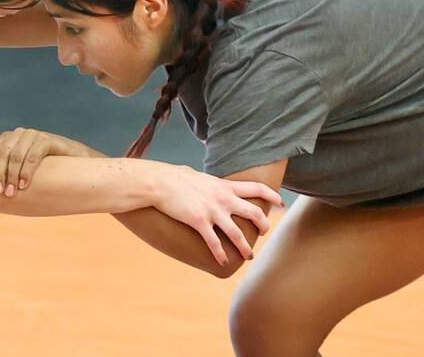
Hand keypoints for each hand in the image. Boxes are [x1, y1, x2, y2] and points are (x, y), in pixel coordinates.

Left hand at [0, 128, 95, 197]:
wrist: (76, 165)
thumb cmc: (45, 172)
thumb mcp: (21, 172)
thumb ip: (5, 174)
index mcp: (9, 140)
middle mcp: (20, 135)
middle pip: (2, 151)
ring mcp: (35, 136)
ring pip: (17, 154)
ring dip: (12, 174)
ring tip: (11, 192)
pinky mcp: (50, 140)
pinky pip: (35, 153)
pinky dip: (28, 170)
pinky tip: (24, 184)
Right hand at [155, 166, 282, 265]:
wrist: (158, 182)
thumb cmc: (173, 177)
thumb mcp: (196, 176)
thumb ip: (207, 182)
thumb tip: (204, 181)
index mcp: (224, 186)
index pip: (257, 188)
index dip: (272, 196)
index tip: (280, 203)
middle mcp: (223, 199)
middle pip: (254, 213)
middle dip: (263, 226)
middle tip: (262, 233)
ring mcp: (212, 211)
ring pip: (238, 234)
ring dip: (246, 248)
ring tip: (248, 257)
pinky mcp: (198, 222)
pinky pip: (214, 243)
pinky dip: (220, 255)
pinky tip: (223, 262)